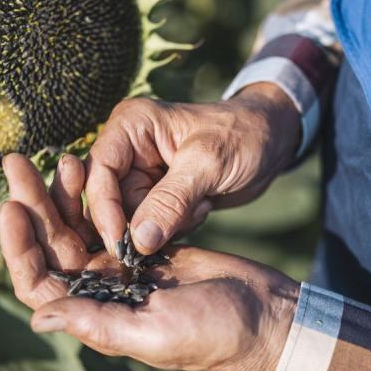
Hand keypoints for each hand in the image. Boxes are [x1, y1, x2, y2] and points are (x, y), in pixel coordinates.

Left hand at [0, 153, 297, 370]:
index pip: (38, 281)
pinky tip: (89, 165)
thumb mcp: (154, 331)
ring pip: (77, 227)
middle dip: (32, 204)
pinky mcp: (144, 247)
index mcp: (94, 315)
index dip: (19, 246)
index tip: (12, 207)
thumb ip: (97, 323)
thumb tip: (37, 318)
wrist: (261, 315)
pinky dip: (95, 194)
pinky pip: (108, 217)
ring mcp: (121, 269)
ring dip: (61, 194)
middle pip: (51, 245)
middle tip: (16, 163)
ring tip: (57, 156)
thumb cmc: (213, 332)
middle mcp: (100, 292)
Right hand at [85, 83, 300, 255]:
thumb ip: (171, 201)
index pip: (98, 173)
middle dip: (142, 221)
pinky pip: (151, 227)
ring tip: (200, 205)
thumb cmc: (243, 136)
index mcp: (130, 126)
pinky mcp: (157, 197)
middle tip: (183, 219)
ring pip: (131, 219)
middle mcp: (128, 149)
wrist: (272, 141)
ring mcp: (141, 175)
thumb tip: (137, 241)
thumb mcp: (209, 164)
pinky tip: (202, 208)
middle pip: (110, 201)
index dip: (104, 210)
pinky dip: (176, 227)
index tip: (122, 244)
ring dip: (165, 225)